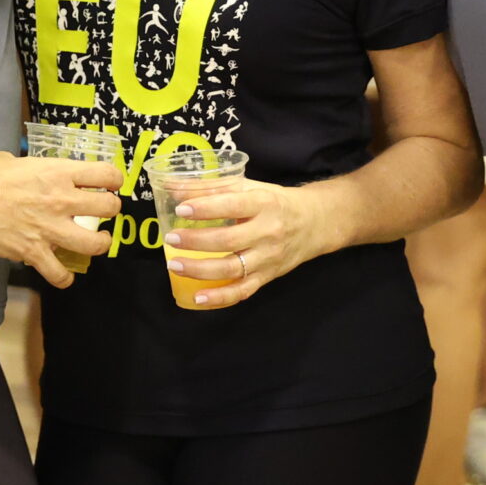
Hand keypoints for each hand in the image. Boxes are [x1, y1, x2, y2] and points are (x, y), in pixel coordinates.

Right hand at [0, 153, 121, 288]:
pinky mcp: (34, 252)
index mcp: (58, 172)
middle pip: (109, 208)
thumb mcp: (17, 160)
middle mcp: (61, 200)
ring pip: (95, 244)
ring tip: (97, 241)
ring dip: (101, 243)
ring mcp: (50, 229)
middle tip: (103, 211)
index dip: (114, 179)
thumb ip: (36, 169)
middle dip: (111, 209)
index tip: (110, 183)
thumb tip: (39, 174)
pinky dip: (64, 278)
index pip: (106, 174)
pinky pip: (60, 274)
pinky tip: (63, 274)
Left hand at [165, 181, 340, 307]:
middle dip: (196, 241)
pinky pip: (243, 291)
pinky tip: (198, 297)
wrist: (315, 223)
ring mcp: (268, 258)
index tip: (181, 209)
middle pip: (228, 240)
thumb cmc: (275, 202)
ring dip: (200, 270)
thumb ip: (214, 187)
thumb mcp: (251, 188)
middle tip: (170, 238)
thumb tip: (174, 187)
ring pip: (232, 269)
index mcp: (264, 204)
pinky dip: (220, 298)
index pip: (232, 205)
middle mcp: (268, 232)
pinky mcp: (268, 276)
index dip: (206, 208)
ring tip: (174, 265)